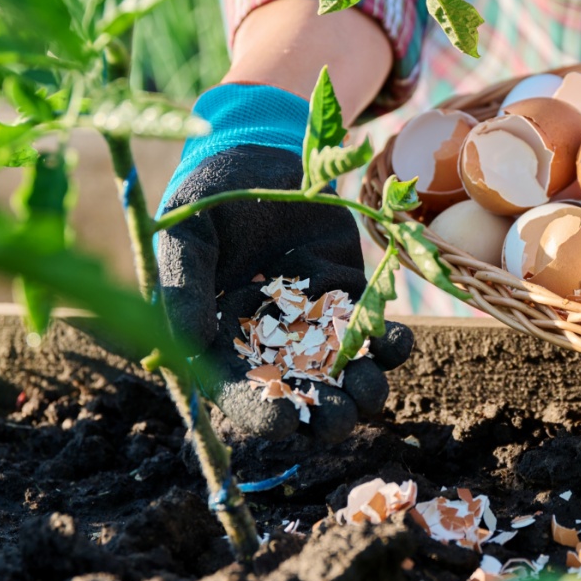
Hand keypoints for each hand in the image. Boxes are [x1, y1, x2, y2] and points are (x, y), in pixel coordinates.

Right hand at [157, 105, 412, 443]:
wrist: (260, 156)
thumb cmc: (208, 198)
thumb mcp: (186, 238)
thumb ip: (184, 290)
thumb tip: (187, 347)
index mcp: (224, 343)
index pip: (242, 395)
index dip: (262, 415)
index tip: (283, 424)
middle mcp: (274, 344)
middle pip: (303, 398)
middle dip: (323, 415)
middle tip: (339, 415)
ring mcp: (317, 323)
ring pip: (345, 374)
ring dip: (363, 388)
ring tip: (370, 384)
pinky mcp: (352, 298)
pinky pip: (376, 333)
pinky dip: (391, 344)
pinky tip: (397, 340)